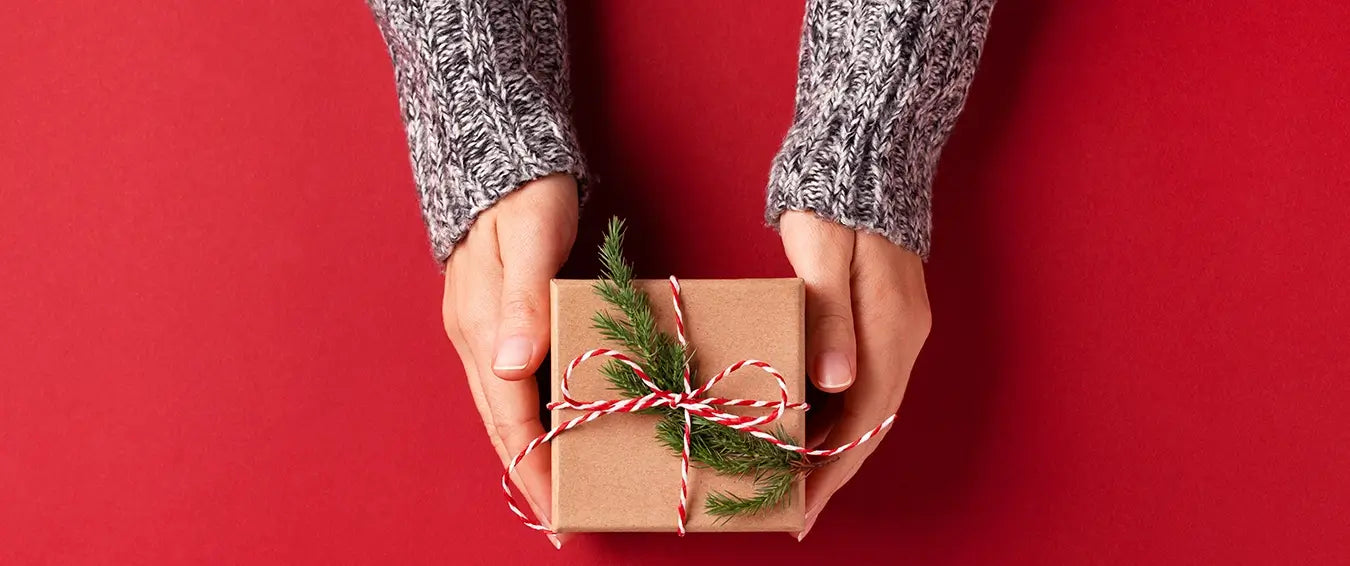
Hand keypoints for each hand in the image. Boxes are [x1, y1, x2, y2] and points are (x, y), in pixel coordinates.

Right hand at [441, 174, 576, 547]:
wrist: (506, 155)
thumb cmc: (526, 194)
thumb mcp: (531, 238)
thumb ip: (525, 301)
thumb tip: (513, 366)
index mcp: (481, 327)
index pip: (508, 415)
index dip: (531, 464)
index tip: (553, 508)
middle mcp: (476, 337)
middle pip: (501, 421)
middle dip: (528, 472)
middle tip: (560, 517)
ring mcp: (482, 329)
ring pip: (504, 406)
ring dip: (528, 448)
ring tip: (556, 486)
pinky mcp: (497, 319)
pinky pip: (512, 383)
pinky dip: (530, 415)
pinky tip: (551, 429)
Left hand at [779, 211, 931, 539]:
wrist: (864, 151)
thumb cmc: (833, 200)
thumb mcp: (824, 254)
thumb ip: (830, 318)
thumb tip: (837, 382)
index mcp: (892, 329)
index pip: (865, 419)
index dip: (833, 468)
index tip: (803, 506)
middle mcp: (903, 337)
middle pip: (870, 422)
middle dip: (831, 469)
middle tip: (790, 507)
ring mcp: (896, 327)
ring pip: (866, 405)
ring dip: (832, 443)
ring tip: (791, 478)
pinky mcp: (881, 317)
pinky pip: (862, 381)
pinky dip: (835, 412)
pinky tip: (804, 424)